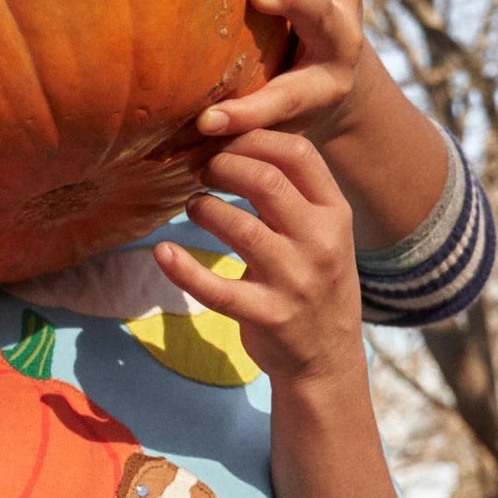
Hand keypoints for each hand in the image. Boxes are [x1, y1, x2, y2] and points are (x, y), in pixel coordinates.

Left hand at [153, 130, 361, 384]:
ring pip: (239, 228)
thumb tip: (233, 146)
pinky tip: (163, 252)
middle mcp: (319, 243)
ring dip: (205, 208)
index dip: (252, 138)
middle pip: (265, 181)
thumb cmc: (314, 283)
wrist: (327, 359)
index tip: (223, 141)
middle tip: (200, 170)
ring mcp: (294, 281)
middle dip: (222, 166)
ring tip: (194, 206)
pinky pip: (215, 289)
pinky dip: (183, 269)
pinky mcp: (266, 316)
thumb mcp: (321, 234)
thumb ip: (290, 196)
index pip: (297, 153)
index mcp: (334, 214)